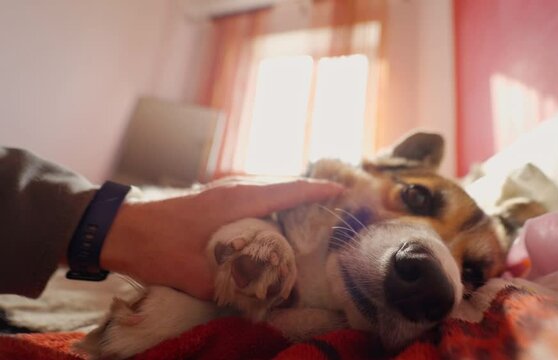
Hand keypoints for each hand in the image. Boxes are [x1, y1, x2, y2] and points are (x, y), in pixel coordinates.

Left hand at [99, 178, 342, 299]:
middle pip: (282, 185)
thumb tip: (261, 305)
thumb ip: (229, 289)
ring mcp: (223, 192)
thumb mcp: (192, 273)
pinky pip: (254, 196)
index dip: (317, 191)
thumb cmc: (154, 245)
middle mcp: (234, 190)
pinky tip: (274, 223)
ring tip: (311, 215)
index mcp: (236, 200)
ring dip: (291, 197)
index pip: (287, 189)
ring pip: (268, 189)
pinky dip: (272, 204)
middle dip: (310, 193)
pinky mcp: (214, 200)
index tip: (343, 192)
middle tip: (334, 207)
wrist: (116, 229)